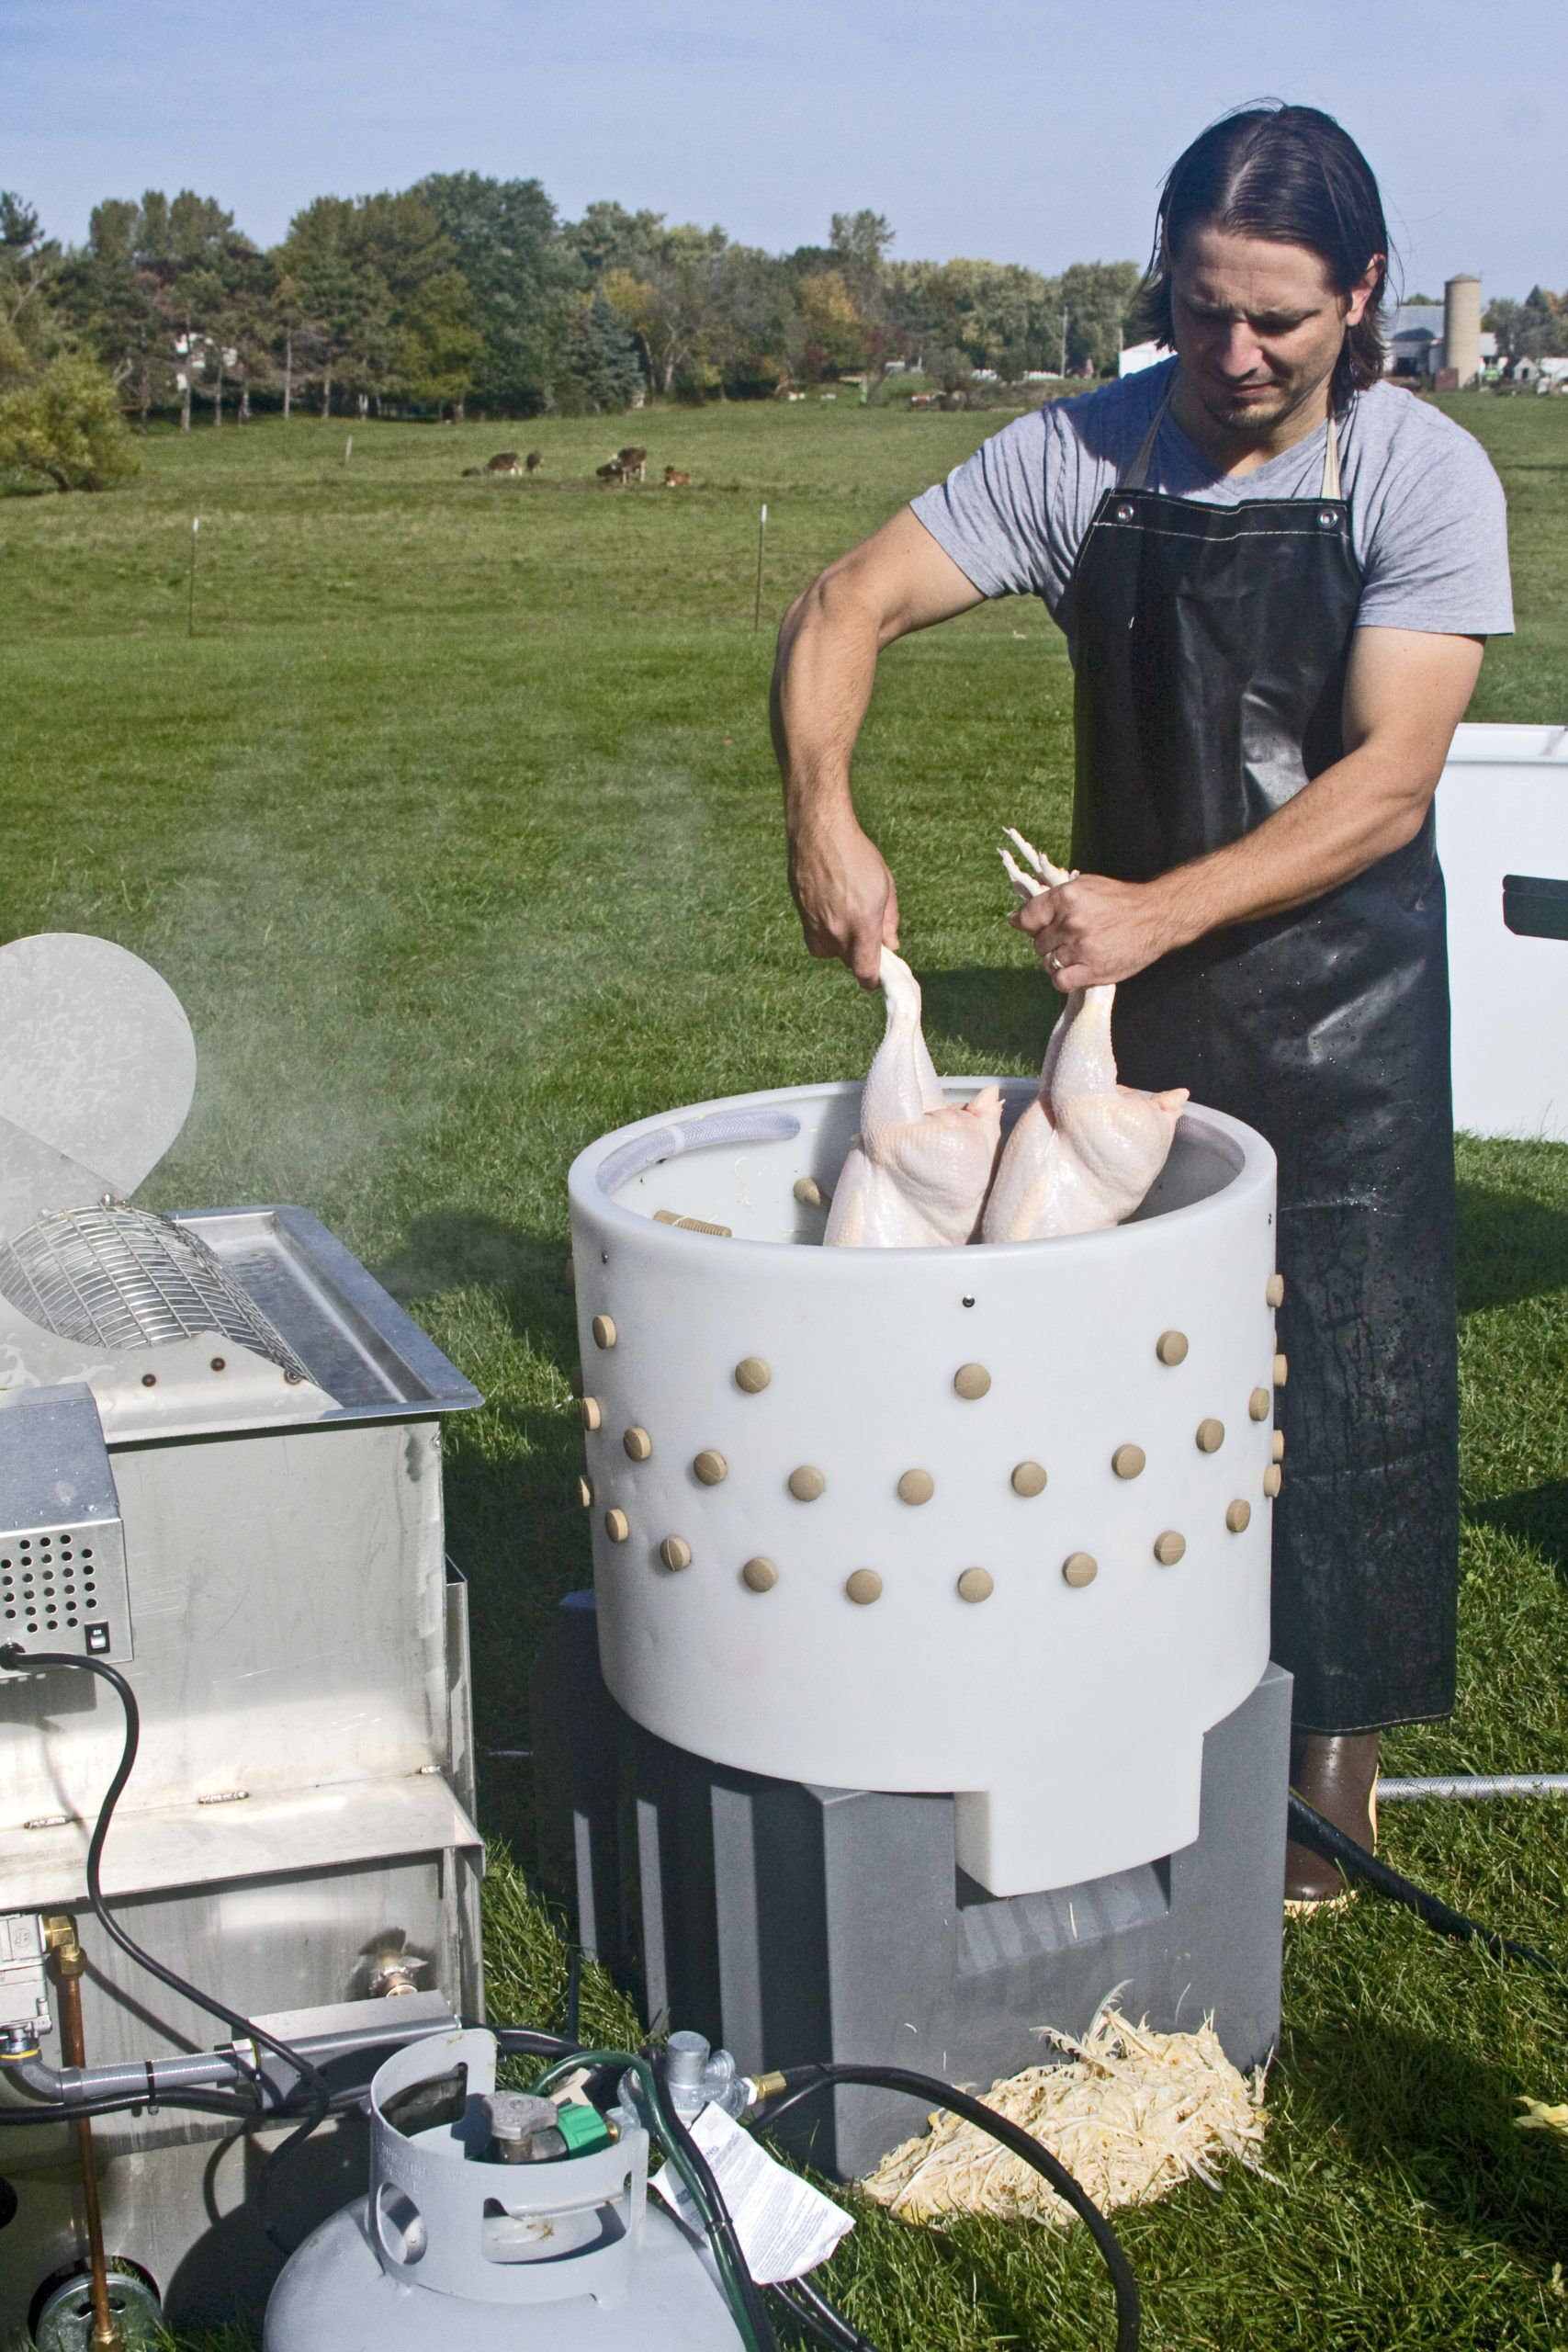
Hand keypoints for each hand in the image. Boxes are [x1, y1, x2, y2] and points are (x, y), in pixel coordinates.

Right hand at [789, 815, 899, 986]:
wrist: (819, 832)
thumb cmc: (858, 856)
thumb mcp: (885, 886)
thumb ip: (889, 921)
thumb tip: (891, 944)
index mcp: (862, 926)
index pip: (865, 972)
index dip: (872, 977)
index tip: (877, 972)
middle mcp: (835, 931)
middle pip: (848, 962)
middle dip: (859, 954)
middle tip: (866, 931)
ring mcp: (814, 925)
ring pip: (829, 951)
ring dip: (840, 943)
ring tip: (846, 914)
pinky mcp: (800, 915)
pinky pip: (814, 936)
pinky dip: (823, 931)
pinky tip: (830, 907)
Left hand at [1012, 873, 1179, 990]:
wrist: (1156, 916)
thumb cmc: (1120, 900)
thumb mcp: (1086, 886)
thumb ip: (1053, 900)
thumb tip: (1017, 918)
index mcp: (1067, 897)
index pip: (1028, 917)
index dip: (1029, 925)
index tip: (1037, 928)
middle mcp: (1071, 922)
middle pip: (1038, 943)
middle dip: (1049, 944)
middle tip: (1069, 940)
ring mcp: (1081, 948)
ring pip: (1048, 963)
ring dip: (1058, 962)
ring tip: (1076, 955)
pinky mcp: (1093, 970)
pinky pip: (1061, 982)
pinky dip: (1064, 979)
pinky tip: (1076, 972)